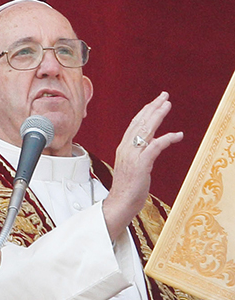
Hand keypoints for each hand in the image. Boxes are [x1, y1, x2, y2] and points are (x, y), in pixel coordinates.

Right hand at [102, 92, 182, 240]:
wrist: (120, 203)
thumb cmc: (127, 189)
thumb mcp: (132, 166)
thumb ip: (139, 153)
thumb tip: (151, 145)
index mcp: (123, 148)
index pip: (134, 124)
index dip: (145, 111)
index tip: (155, 102)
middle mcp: (126, 148)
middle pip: (140, 122)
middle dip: (153, 107)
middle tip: (164, 96)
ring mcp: (133, 156)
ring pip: (146, 130)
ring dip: (158, 116)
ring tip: (168, 105)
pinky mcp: (141, 164)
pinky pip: (155, 146)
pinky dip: (167, 139)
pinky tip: (177, 135)